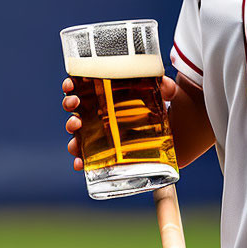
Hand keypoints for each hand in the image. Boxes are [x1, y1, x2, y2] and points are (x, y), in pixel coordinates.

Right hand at [62, 75, 176, 171]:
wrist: (177, 134)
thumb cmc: (162, 109)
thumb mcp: (166, 95)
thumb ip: (167, 88)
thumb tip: (166, 84)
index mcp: (107, 97)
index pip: (82, 88)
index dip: (71, 85)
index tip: (69, 84)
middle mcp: (100, 115)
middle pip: (75, 109)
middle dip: (69, 105)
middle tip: (75, 103)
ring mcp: (102, 135)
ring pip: (78, 134)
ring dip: (71, 131)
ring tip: (76, 126)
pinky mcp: (109, 154)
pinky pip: (89, 159)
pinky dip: (81, 161)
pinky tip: (81, 163)